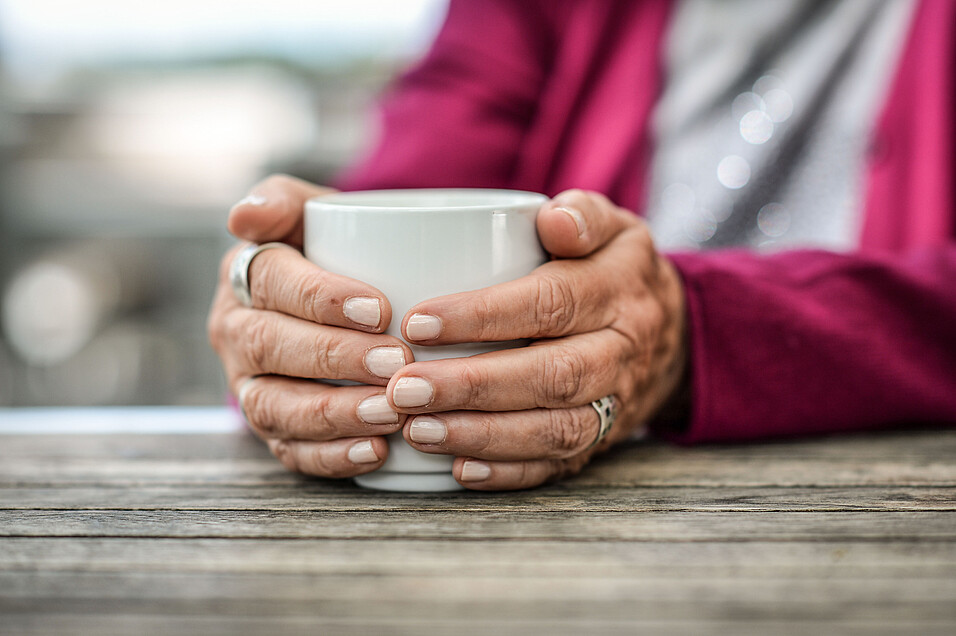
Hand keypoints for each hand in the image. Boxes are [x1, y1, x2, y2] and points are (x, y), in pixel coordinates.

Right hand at [207, 175, 413, 477]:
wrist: (339, 298)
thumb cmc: (331, 249)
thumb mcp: (312, 212)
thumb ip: (283, 199)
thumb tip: (243, 215)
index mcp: (243, 275)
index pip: (272, 282)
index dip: (321, 298)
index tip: (379, 308)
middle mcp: (235, 333)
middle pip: (271, 347)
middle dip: (334, 358)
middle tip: (395, 362)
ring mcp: (249, 385)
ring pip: (275, 406)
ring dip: (333, 413)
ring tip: (390, 412)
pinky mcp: (271, 429)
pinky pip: (289, 451)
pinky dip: (330, 457)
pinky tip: (375, 453)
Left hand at [386, 189, 687, 489]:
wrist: (674, 336)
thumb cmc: (615, 271)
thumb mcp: (613, 228)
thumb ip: (583, 214)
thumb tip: (553, 219)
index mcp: (617, 291)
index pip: (551, 302)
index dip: (485, 315)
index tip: (418, 322)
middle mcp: (620, 352)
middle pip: (551, 376)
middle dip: (472, 387)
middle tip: (403, 389)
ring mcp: (615, 404)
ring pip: (555, 430)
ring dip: (482, 435)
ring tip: (416, 431)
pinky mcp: (601, 442)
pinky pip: (559, 465)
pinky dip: (509, 472)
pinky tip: (457, 470)